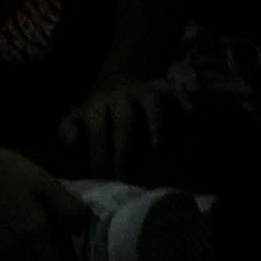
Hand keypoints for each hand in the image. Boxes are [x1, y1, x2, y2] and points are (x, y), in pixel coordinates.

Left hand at [65, 71, 189, 175]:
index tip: (101, 178)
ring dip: (155, 121)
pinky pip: (174, 88)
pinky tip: (191, 112)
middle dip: (124, 149)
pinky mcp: (162, 85)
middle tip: (125, 176)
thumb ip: (68, 130)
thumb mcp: (76, 119)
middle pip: (124, 120)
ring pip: (150, 101)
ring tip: (158, 145)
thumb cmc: (97, 113)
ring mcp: (143, 89)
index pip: (97, 132)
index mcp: (96, 105)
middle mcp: (119, 95)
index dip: (98, 155)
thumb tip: (70, 141)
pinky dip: (183, 97)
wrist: (118, 83)